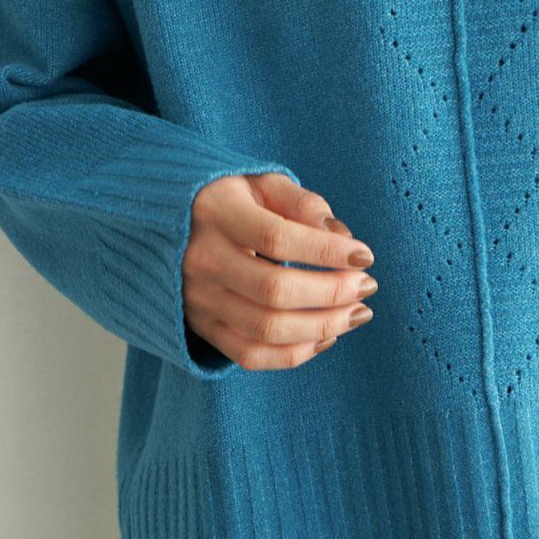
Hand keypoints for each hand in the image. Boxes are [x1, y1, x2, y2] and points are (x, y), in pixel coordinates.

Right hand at [182, 170, 378, 368]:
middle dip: (332, 293)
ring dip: (322, 327)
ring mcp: (198, 299)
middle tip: (367, 286)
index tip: (365, 255)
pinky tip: (325, 337)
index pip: (277, 238)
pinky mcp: (201, 327)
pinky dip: (294, 354)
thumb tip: (340, 236)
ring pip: (266, 329)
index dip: (326, 251)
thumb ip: (301, 203)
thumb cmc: (230, 200)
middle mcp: (201, 259)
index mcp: (215, 212)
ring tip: (356, 313)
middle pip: (274, 290)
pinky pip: (250, 355)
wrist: (170, 227)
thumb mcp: (261, 182)